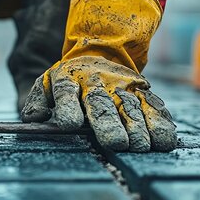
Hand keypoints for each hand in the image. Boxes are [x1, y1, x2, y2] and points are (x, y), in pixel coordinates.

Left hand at [21, 56, 176, 151]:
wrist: (99, 53)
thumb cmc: (69, 82)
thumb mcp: (46, 85)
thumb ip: (35, 103)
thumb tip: (35, 118)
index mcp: (68, 80)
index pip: (65, 92)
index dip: (68, 108)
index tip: (69, 124)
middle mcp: (96, 83)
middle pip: (102, 104)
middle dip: (110, 124)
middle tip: (117, 143)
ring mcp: (122, 87)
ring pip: (130, 107)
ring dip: (138, 127)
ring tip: (141, 146)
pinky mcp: (143, 92)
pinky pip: (154, 107)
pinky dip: (161, 124)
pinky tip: (164, 140)